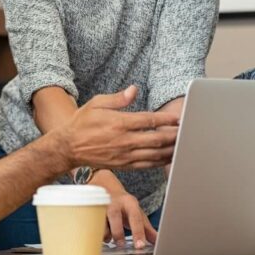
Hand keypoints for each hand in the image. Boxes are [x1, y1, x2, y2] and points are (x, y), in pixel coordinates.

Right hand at [54, 85, 179, 169]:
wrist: (69, 147)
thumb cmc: (82, 122)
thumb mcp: (97, 103)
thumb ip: (118, 98)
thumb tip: (134, 89)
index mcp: (119, 123)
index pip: (148, 122)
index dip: (166, 120)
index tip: (177, 118)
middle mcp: (124, 141)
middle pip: (156, 140)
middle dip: (173, 136)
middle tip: (186, 132)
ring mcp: (124, 155)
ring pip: (154, 154)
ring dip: (170, 150)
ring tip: (182, 145)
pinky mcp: (123, 165)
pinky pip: (146, 165)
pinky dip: (159, 162)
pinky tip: (168, 158)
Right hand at [91, 170, 157, 248]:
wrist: (105, 186)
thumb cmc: (124, 205)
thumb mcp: (137, 213)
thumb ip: (147, 229)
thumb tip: (158, 241)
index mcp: (129, 203)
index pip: (135, 218)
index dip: (138, 232)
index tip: (140, 246)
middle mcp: (114, 202)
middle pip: (115, 217)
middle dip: (118, 233)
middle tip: (121, 245)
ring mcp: (100, 205)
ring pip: (100, 222)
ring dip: (104, 234)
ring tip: (108, 238)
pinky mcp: (89, 209)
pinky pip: (89, 224)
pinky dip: (94, 233)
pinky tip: (98, 234)